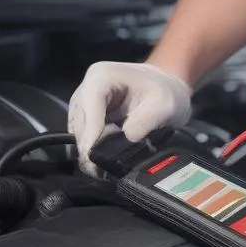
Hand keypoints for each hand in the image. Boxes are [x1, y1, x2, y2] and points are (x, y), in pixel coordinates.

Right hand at [67, 61, 192, 174]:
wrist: (167, 88)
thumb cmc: (166, 92)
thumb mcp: (164, 105)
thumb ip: (144, 122)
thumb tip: (125, 141)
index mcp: (101, 76)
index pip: (88, 108)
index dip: (90, 135)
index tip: (95, 160)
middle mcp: (87, 87)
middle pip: (80, 123)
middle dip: (90, 147)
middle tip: (104, 170)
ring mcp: (85, 102)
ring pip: (78, 132)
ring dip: (91, 149)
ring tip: (107, 165)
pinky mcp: (87, 116)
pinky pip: (83, 136)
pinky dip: (94, 148)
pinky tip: (107, 155)